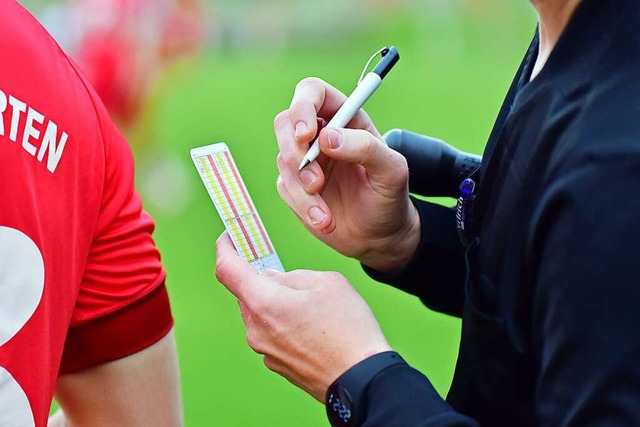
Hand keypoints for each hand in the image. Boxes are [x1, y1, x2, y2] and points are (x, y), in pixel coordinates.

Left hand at [215, 232, 391, 400]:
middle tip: (282, 268)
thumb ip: (292, 275)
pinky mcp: (277, 365)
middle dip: (260, 278)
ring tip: (311, 303)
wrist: (361, 380)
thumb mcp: (325, 282)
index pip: (227, 269)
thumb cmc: (348, 328)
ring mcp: (265, 351)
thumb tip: (272, 280)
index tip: (230, 237)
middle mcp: (255, 329)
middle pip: (246, 293)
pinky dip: (284, 323)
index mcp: (263, 303)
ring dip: (275, 302)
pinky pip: (272, 334)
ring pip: (260, 314)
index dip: (224, 248)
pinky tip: (313, 325)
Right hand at [275, 77, 419, 272]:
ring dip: (304, 189)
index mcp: (346, 118)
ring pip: (284, 159)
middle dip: (295, 151)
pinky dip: (303, 206)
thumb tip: (327, 137)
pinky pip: (285, 187)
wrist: (378, 238)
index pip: (313, 92)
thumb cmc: (389, 198)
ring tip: (327, 214)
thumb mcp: (392, 171)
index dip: (303, 106)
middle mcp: (321, 134)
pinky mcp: (294, 185)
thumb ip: (366, 148)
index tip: (307, 134)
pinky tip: (324, 220)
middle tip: (315, 181)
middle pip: (286, 122)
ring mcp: (305, 160)